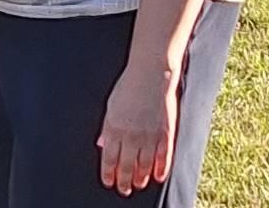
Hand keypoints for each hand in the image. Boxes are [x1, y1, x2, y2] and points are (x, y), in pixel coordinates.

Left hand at [98, 63, 179, 195]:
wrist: (151, 76)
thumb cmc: (127, 88)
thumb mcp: (110, 107)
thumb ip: (107, 128)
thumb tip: (103, 145)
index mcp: (114, 128)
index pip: (109, 158)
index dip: (109, 173)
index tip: (108, 182)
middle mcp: (131, 136)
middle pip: (126, 166)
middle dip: (124, 181)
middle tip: (123, 190)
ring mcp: (150, 136)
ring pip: (144, 166)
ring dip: (140, 178)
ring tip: (137, 186)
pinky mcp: (166, 134)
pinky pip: (163, 158)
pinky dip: (160, 170)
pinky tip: (157, 178)